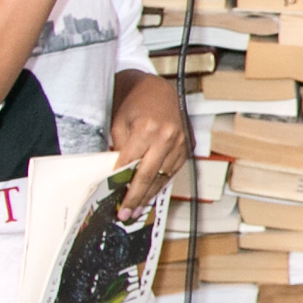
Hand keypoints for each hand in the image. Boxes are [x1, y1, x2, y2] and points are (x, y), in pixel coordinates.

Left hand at [108, 69, 188, 219]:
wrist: (158, 89)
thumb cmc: (135, 103)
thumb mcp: (119, 123)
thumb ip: (119, 149)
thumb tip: (116, 175)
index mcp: (147, 129)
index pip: (131, 164)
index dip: (122, 185)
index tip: (116, 201)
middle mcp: (167, 137)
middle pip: (149, 175)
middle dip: (136, 197)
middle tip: (126, 213)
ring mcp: (179, 143)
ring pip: (163, 176)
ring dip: (150, 194)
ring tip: (138, 208)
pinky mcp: (186, 146)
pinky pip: (173, 170)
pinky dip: (161, 182)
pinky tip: (151, 192)